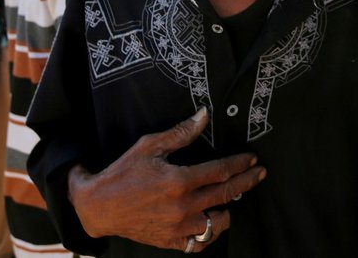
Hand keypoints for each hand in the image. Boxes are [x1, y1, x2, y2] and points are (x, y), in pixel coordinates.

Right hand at [68, 108, 265, 251]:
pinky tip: (213, 220)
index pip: (221, 171)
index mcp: (179, 181)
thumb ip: (181, 133)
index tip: (252, 159)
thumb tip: (204, 115)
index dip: (240, 164)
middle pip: (227, 194)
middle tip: (259, 173)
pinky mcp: (171, 241)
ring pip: (218, 222)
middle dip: (247, 181)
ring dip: (229, 209)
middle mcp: (183, 206)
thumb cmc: (123, 173)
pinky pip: (200, 242)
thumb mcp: (150, 146)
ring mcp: (178, 227)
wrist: (98, 207)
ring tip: (233, 198)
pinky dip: (210, 232)